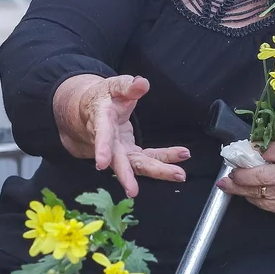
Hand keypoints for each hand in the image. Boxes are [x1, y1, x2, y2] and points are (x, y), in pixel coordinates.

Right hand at [54, 75, 188, 196]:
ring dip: (157, 171)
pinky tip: (180, 159)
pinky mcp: (130, 154)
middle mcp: (109, 142)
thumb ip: (128, 86)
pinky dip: (164, 160)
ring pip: (137, 165)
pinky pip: (148, 159)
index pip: (101, 134)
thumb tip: (142, 83)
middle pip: (119, 160)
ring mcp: (120, 151)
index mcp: (101, 121)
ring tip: (178, 174)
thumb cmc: (104, 97)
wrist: (93, 111)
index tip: (101, 163)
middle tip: (134, 190)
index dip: (102, 147)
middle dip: (127, 175)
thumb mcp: (114, 86)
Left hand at [217, 134, 274, 216]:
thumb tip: (256, 141)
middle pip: (262, 177)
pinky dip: (251, 197)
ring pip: (259, 193)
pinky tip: (243, 191)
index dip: (258, 149)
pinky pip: (264, 204)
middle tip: (229, 171)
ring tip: (226, 183)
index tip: (246, 146)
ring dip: (239, 188)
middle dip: (241, 175)